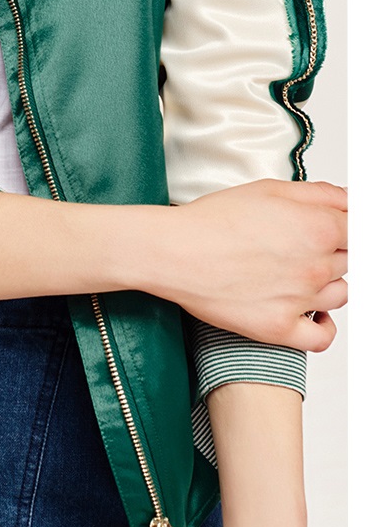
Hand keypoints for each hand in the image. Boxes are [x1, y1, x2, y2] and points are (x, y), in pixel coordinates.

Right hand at [143, 179, 346, 349]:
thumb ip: (319, 194)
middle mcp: (315, 266)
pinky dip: (324, 326)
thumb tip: (350, 201)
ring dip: (327, 282)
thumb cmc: (213, 220)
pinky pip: (323, 337)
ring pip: (340, 294)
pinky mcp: (280, 328)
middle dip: (333, 250)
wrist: (175, 251)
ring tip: (298, 271)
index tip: (336, 229)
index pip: (359, 231)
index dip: (345, 228)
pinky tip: (312, 312)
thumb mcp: (269, 190)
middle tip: (301, 244)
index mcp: (317, 227)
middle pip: (350, 261)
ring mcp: (300, 300)